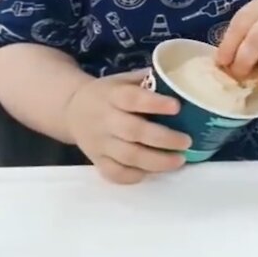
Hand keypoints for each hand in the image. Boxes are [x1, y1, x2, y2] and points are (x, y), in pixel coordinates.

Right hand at [63, 70, 191, 184]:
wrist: (71, 111)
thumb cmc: (106, 94)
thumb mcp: (121, 80)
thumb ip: (146, 81)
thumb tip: (179, 82)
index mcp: (111, 95)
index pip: (132, 99)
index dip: (154, 103)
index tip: (177, 106)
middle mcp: (104, 120)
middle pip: (133, 131)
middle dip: (163, 139)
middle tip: (186, 141)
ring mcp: (99, 143)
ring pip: (128, 157)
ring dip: (157, 162)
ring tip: (179, 160)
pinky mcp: (97, 160)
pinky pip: (116, 173)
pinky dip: (136, 176)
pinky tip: (152, 171)